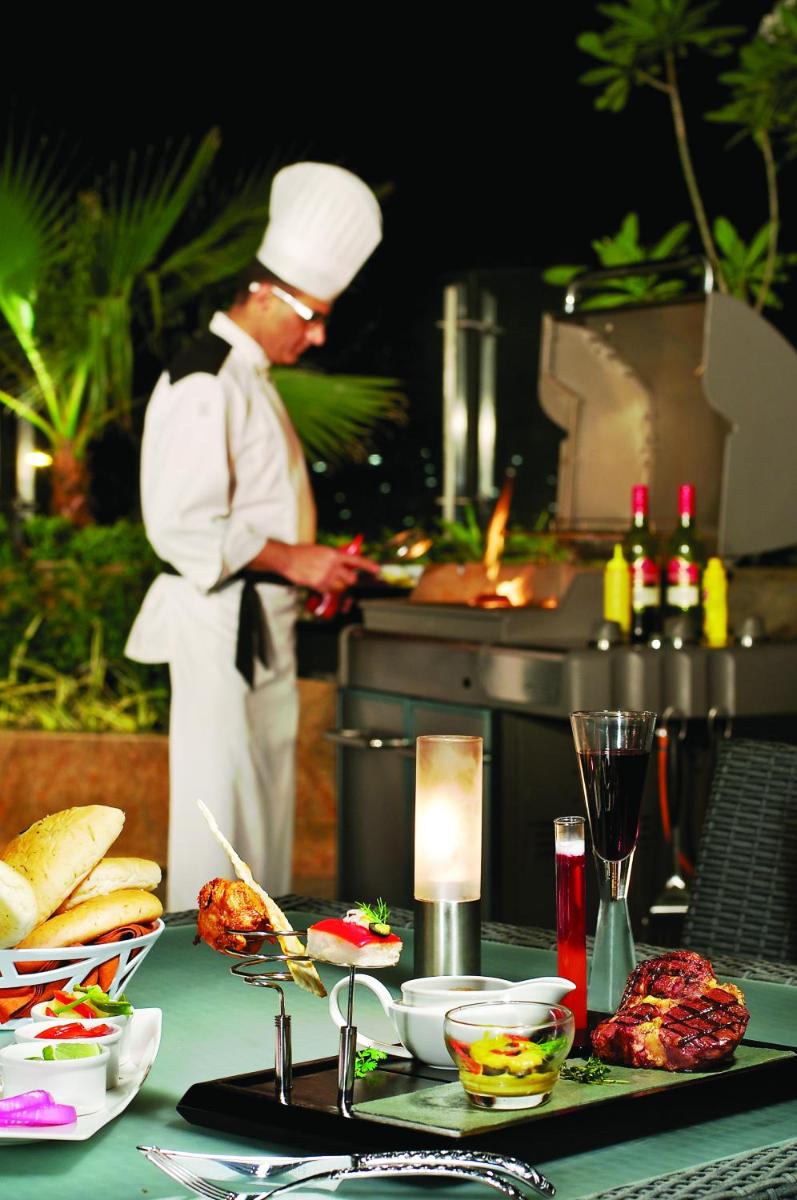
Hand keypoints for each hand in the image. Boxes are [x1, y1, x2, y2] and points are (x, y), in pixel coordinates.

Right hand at [248, 541, 379, 591]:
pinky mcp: (319, 585)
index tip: (377, 570)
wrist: (288, 558)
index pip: (356, 560)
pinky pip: (328, 592)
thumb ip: (332, 557)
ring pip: (339, 587)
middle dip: (349, 581)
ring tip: (323, 579)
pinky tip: (317, 583)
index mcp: (334, 554)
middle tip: (343, 579)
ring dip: (335, 587)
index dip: (368, 565)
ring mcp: (327, 576)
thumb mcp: (320, 550)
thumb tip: (340, 563)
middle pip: (351, 579)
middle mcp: (333, 566)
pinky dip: (325, 590)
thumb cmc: (302, 553)